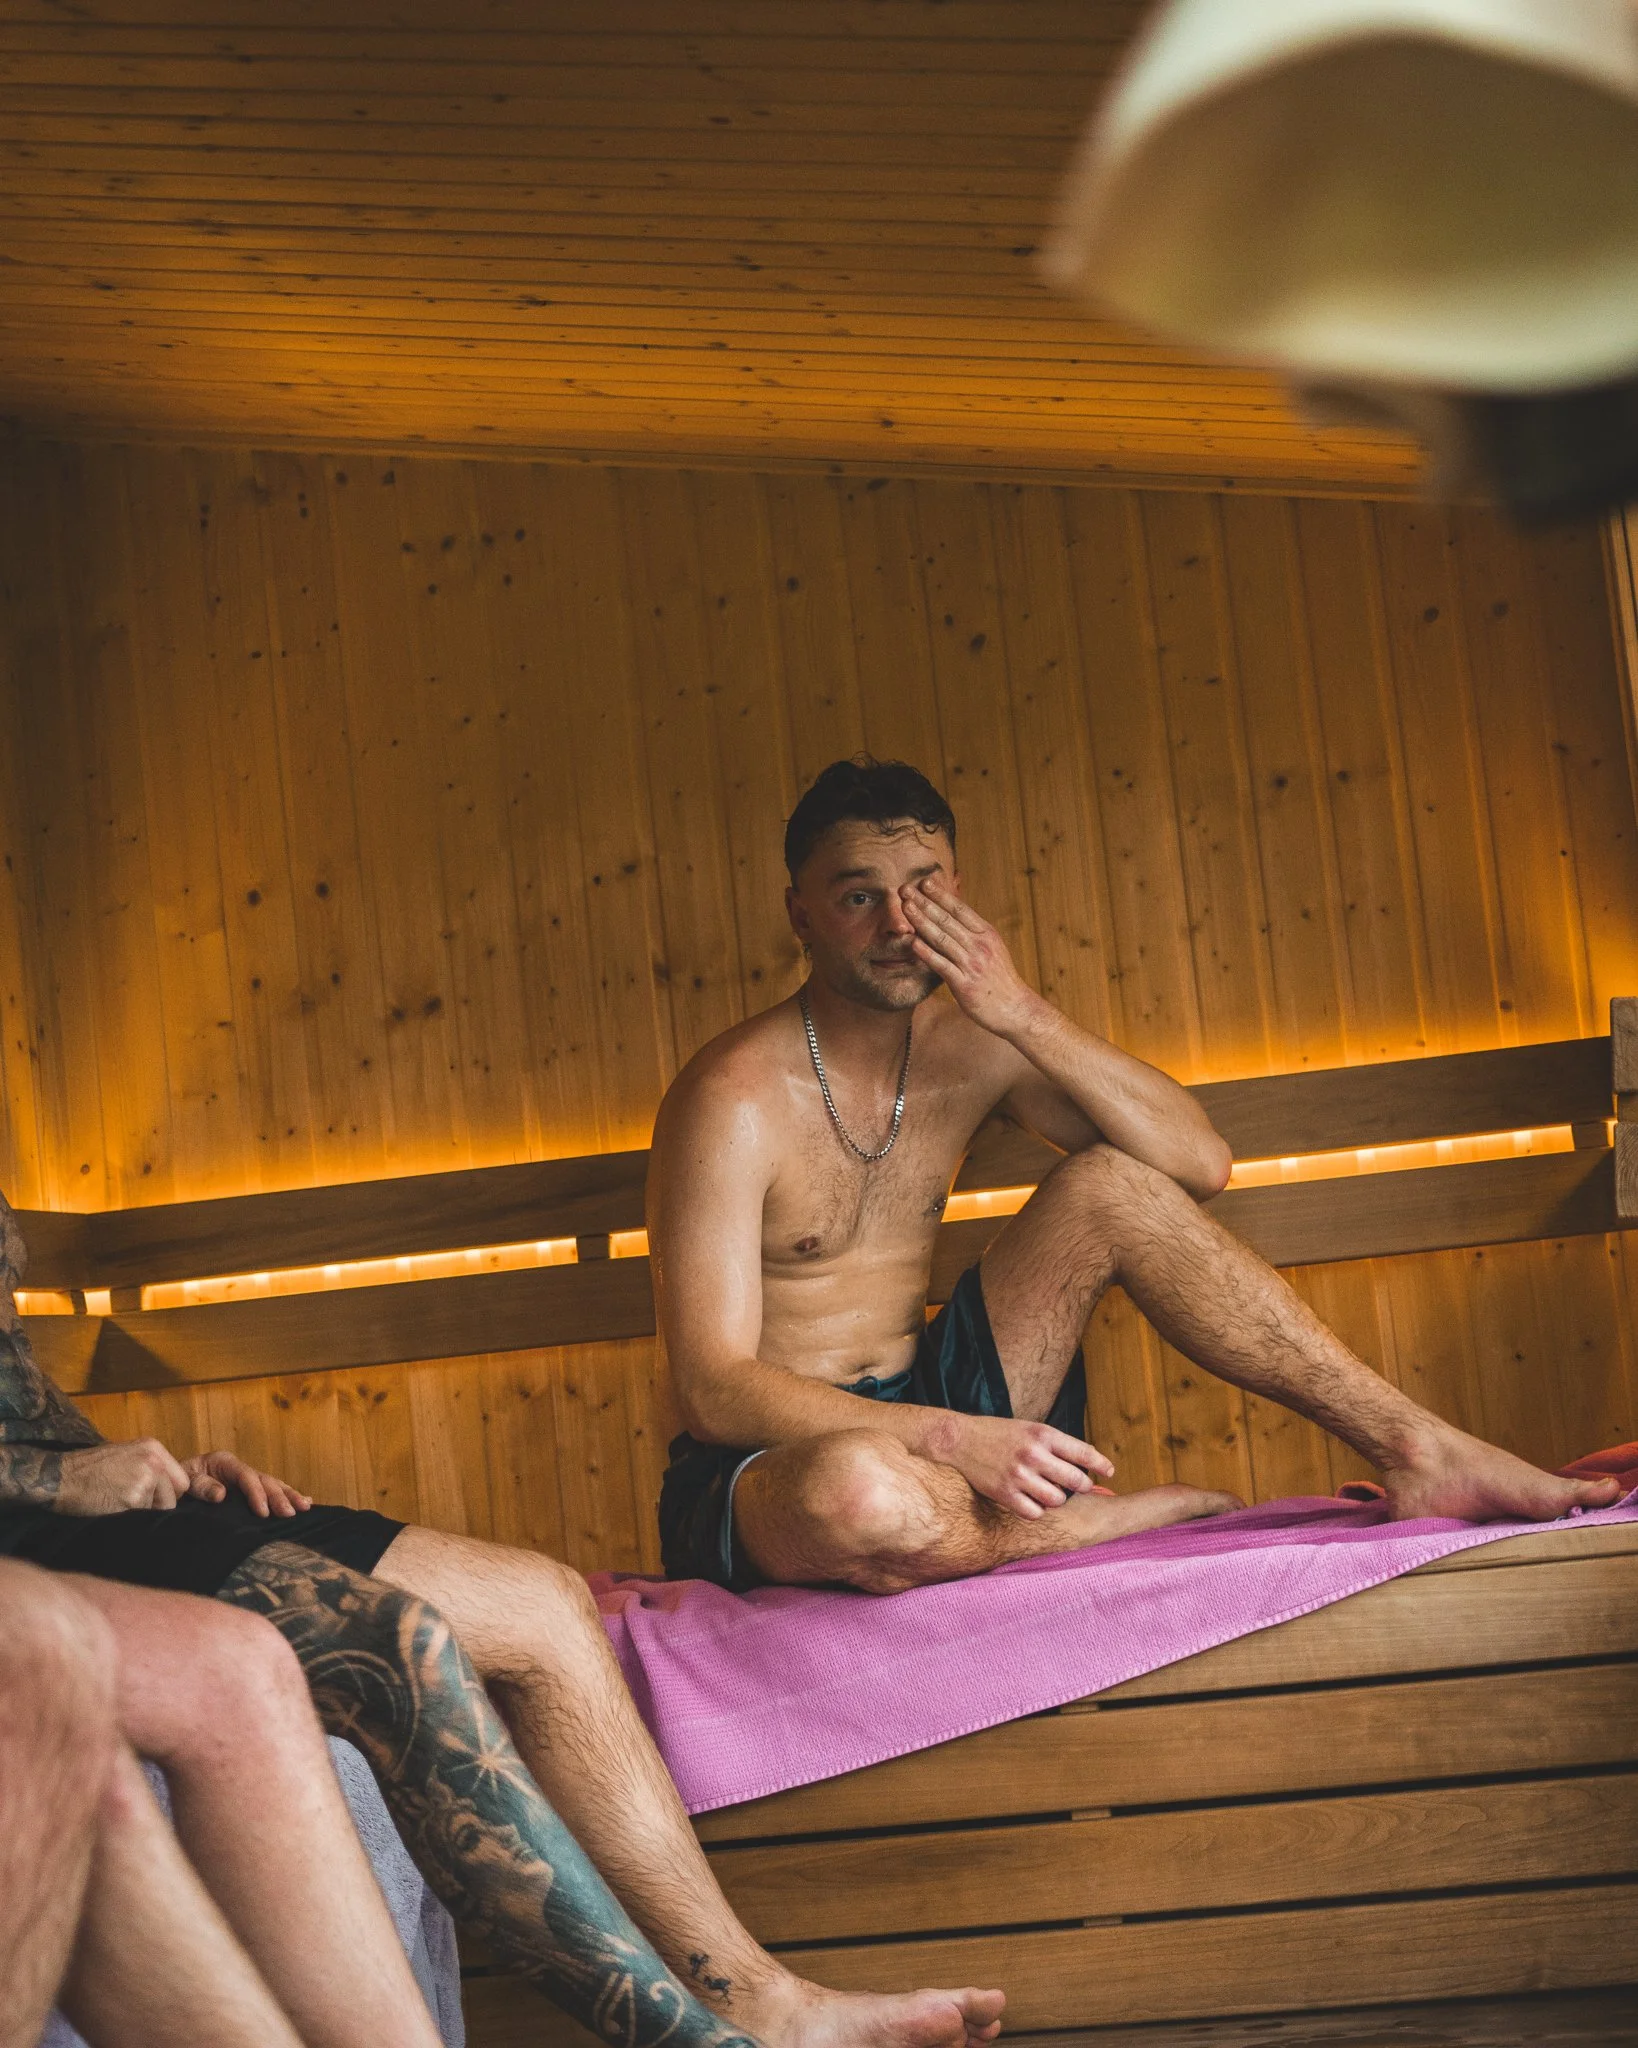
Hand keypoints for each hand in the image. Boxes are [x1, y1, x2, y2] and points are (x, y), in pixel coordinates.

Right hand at [55, 1438, 193, 1515]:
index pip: (182, 1481)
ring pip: (157, 1510)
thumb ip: (150, 1466)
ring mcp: (145, 1479)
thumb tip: (171, 1489)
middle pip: (173, 1498)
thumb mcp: (125, 1455)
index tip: (154, 1499)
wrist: (60, 1477)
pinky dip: (129, 1520)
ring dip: (141, 1513)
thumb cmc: (89, 1469)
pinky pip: (141, 1519)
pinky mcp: (133, 1499)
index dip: (169, 1494)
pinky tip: (111, 1509)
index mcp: (153, 1448)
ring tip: (117, 1503)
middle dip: (157, 1506)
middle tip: (131, 1504)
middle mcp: (153, 1461)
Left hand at [182, 1450, 311, 1517]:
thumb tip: (222, 1495)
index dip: (257, 1494)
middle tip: (290, 1514)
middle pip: (264, 1480)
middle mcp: (238, 1468)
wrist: (169, 1482)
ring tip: (305, 1506)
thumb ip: (201, 1487)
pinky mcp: (246, 1489)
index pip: (246, 1477)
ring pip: (272, 1484)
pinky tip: (306, 1500)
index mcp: (224, 1462)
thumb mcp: (185, 1481)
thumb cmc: (176, 1482)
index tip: (263, 1513)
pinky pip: (270, 1490)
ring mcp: (244, 1478)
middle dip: (279, 1497)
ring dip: (289, 1495)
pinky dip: (287, 1495)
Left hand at [900, 874, 1037, 1037]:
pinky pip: (942, 965)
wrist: (1014, 1008)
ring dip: (922, 921)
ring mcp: (972, 965)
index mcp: (987, 934)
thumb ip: (974, 933)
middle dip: (925, 902)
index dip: (941, 895)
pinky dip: (926, 953)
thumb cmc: (999, 979)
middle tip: (905, 888)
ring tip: (906, 908)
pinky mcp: (964, 984)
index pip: (961, 910)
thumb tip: (954, 915)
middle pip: (947, 920)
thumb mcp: (992, 948)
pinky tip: (913, 943)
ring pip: (942, 938)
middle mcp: (980, 946)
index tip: (925, 882)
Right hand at [946, 1412, 1114, 1518]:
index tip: (1110, 1472)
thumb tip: (1085, 1461)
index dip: (1101, 1465)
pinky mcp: (1005, 1494)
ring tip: (1051, 1492)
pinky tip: (1034, 1501)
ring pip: (1057, 1500)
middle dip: (1083, 1486)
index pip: (1083, 1453)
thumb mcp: (1030, 1429)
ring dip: (1058, 1499)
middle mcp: (1033, 1455)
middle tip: (1080, 1486)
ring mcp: (1019, 1476)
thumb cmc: (998, 1434)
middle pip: (1075, 1480)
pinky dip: (1038, 1510)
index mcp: (1042, 1435)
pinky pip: (1035, 1512)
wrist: (959, 1440)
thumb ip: (1055, 1444)